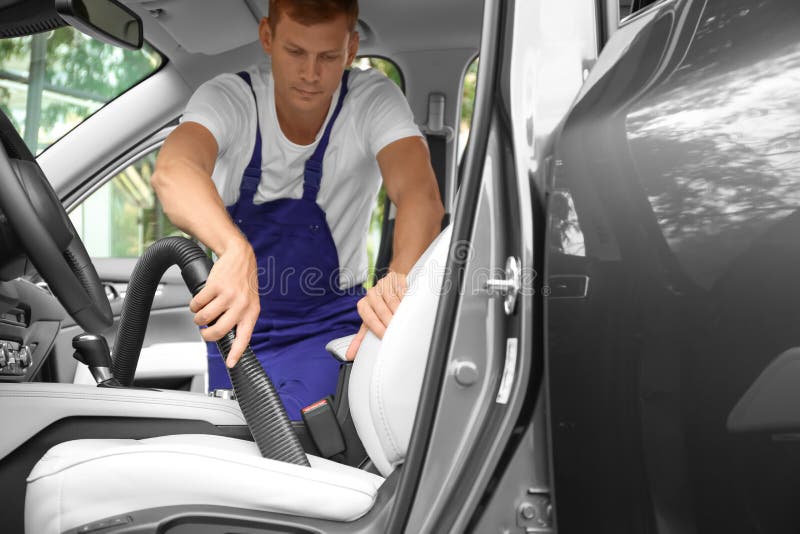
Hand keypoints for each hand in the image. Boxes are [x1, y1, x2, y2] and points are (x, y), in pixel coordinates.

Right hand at [190, 237, 259, 367]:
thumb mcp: (249, 301)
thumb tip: (228, 337)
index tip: (230, 364)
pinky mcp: (215, 286)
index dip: (236, 353)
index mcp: (252, 312)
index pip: (244, 337)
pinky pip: (197, 303)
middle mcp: (241, 305)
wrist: (240, 256)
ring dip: (198, 318)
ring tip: (201, 313)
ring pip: (204, 318)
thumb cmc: (243, 281)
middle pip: (218, 331)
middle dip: (206, 335)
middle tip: (204, 332)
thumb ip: (242, 317)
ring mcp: (228, 296)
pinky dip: (194, 305)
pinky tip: (199, 301)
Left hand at [345, 271, 406, 359]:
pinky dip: (406, 298)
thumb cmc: (379, 308)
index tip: (385, 336)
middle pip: (381, 309)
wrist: (389, 287)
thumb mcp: (370, 322)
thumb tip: (349, 355)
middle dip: (390, 321)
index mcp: (363, 304)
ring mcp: (383, 284)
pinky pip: (401, 289)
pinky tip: (410, 307)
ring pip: (392, 299)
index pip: (368, 317)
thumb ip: (360, 338)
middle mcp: (371, 293)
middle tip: (397, 332)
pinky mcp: (396, 278)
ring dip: (399, 311)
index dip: (377, 328)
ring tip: (405, 321)